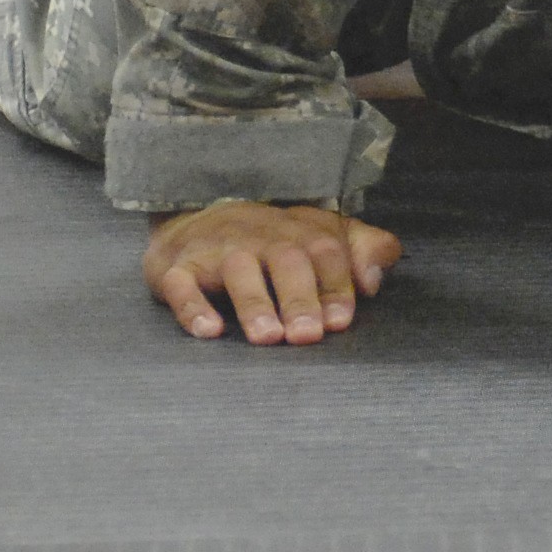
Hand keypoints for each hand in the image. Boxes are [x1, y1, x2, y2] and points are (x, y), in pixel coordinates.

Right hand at [144, 200, 401, 344]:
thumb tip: (373, 281)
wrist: (197, 215)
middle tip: (308, 336)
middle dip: (300, 298)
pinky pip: (182, 283)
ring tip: (267, 337)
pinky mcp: (178, 267)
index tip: (341, 321)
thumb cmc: (274, 240)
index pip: (326, 251)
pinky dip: (192, 306)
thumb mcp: (324, 235)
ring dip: (255, 303)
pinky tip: (209, 331)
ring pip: (238, 270)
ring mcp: (219, 250)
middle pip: (286, 260)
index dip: (336, 285)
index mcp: (301, 230)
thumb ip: (364, 250)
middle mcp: (261, 236)